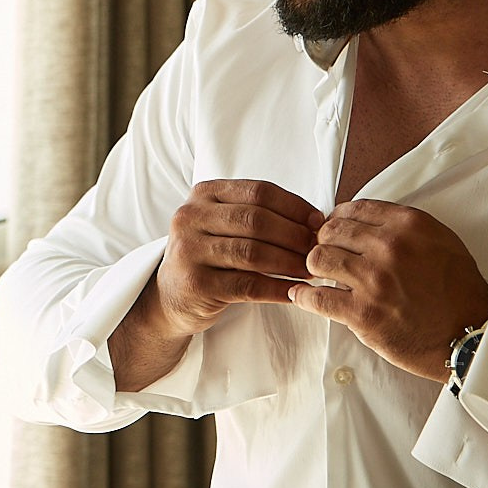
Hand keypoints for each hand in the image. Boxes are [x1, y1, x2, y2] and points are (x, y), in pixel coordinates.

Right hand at [147, 178, 325, 340]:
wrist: (170, 296)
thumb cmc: (208, 256)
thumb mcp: (220, 224)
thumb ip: (255, 214)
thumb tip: (314, 221)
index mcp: (203, 194)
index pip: (258, 192)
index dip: (294, 206)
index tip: (318, 222)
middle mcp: (190, 217)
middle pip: (256, 220)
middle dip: (295, 236)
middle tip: (317, 250)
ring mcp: (189, 251)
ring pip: (252, 253)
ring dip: (289, 263)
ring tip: (310, 272)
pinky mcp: (195, 284)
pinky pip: (247, 286)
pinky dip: (276, 289)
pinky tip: (294, 292)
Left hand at [289, 198, 487, 382]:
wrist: (471, 334)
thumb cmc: (458, 290)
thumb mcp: (439, 240)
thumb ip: (402, 226)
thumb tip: (365, 221)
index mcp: (407, 225)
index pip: (354, 208)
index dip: (338, 218)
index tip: (335, 229)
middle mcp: (389, 248)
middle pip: (330, 231)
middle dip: (323, 241)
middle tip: (326, 253)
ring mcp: (374, 281)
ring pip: (318, 259)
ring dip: (315, 267)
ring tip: (320, 275)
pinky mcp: (363, 313)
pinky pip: (317, 298)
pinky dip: (304, 296)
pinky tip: (301, 296)